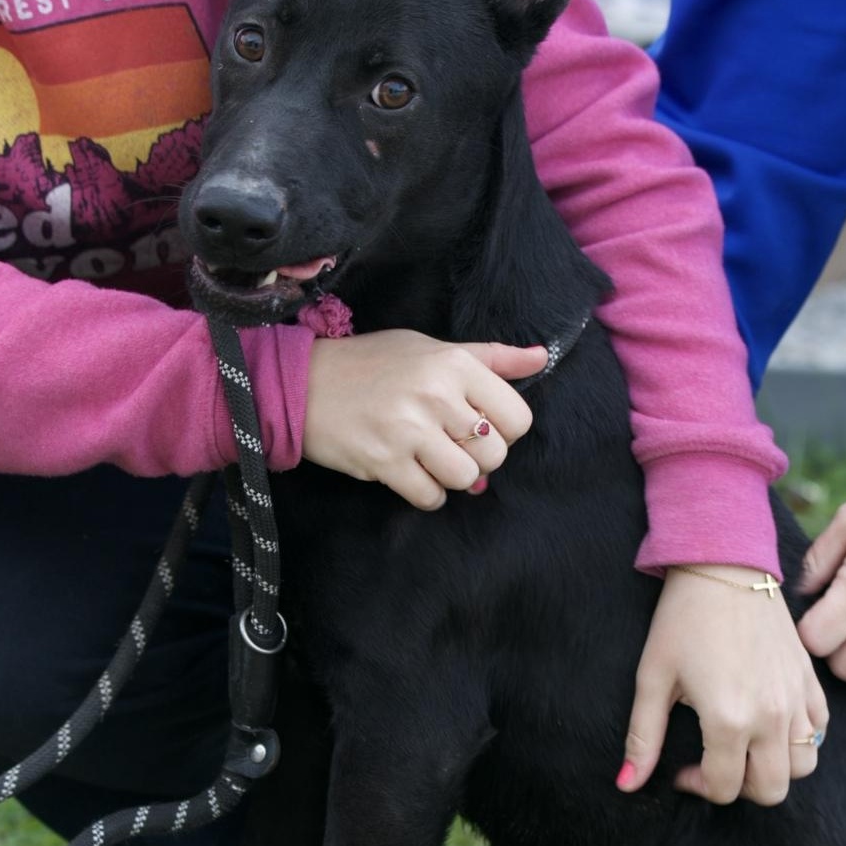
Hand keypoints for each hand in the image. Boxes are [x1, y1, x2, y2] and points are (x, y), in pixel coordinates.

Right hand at [302, 330, 545, 507]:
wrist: (303, 384)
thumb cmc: (374, 363)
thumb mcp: (433, 348)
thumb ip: (491, 357)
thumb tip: (542, 356)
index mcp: (454, 364)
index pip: (517, 418)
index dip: (504, 430)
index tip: (480, 425)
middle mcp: (436, 396)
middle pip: (495, 454)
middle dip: (480, 458)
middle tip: (453, 444)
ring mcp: (409, 431)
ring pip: (466, 479)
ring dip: (454, 477)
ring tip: (433, 459)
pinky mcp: (384, 462)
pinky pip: (431, 496)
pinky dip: (429, 493)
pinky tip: (413, 473)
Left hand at [617, 566, 827, 805]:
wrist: (724, 564)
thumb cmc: (683, 617)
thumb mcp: (652, 676)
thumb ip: (643, 737)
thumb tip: (626, 784)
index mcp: (729, 719)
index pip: (724, 788)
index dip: (697, 786)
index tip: (681, 768)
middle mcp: (771, 716)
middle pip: (771, 790)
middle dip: (739, 786)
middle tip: (714, 761)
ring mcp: (796, 697)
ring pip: (803, 766)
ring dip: (774, 767)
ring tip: (744, 745)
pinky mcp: (809, 677)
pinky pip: (819, 728)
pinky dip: (799, 737)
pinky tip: (770, 720)